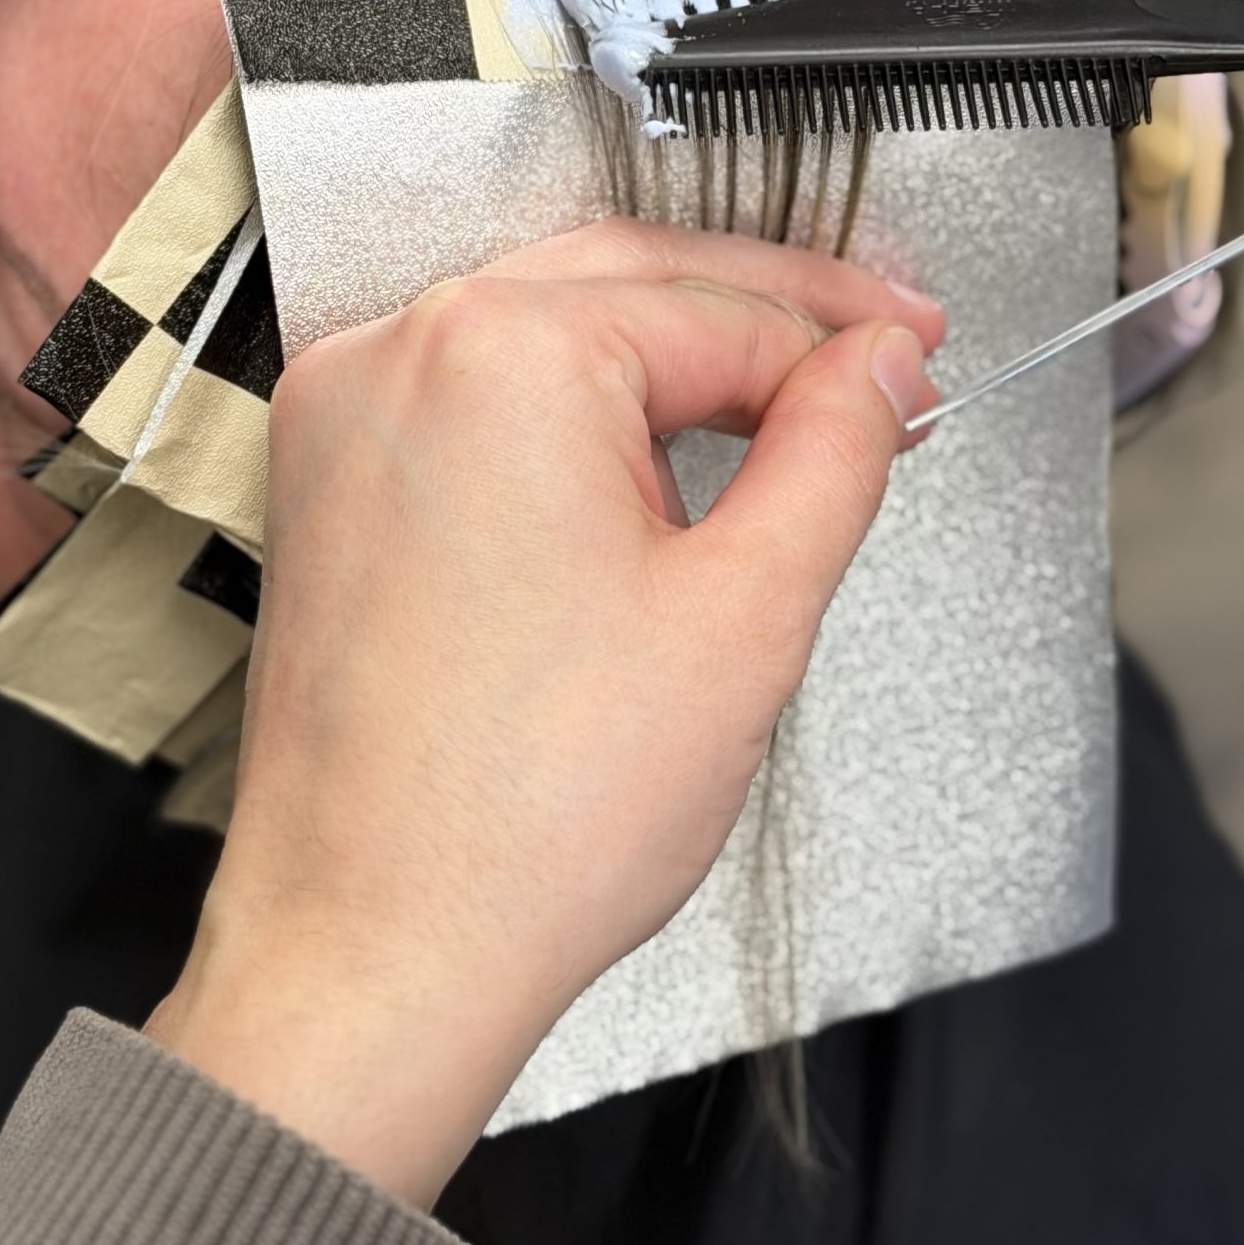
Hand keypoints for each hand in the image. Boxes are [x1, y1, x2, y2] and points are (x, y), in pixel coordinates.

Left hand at [149, 218, 940, 1203]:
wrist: (371, 959)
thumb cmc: (530, 817)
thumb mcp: (746, 613)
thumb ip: (834, 453)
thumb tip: (878, 368)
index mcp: (499, 353)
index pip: (719, 310)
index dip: (844, 346)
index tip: (917, 369)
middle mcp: (398, 352)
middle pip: (627, 285)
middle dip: (766, 323)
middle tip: (881, 356)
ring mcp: (344, 415)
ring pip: (547, 334)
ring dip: (670, 363)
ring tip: (785, 426)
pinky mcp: (326, 483)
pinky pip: (474, 398)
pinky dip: (571, 416)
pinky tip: (649, 472)